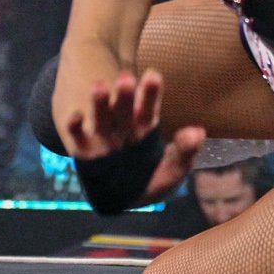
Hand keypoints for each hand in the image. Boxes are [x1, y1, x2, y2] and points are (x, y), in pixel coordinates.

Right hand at [58, 67, 205, 204]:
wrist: (125, 198)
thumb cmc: (151, 179)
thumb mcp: (174, 169)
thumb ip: (186, 152)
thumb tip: (198, 133)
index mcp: (145, 127)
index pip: (148, 107)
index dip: (151, 92)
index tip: (152, 75)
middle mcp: (123, 128)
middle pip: (124, 108)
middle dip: (126, 94)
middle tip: (126, 77)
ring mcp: (104, 138)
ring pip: (102, 117)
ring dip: (100, 103)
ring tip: (99, 86)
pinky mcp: (86, 151)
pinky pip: (78, 138)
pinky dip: (75, 127)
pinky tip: (77, 116)